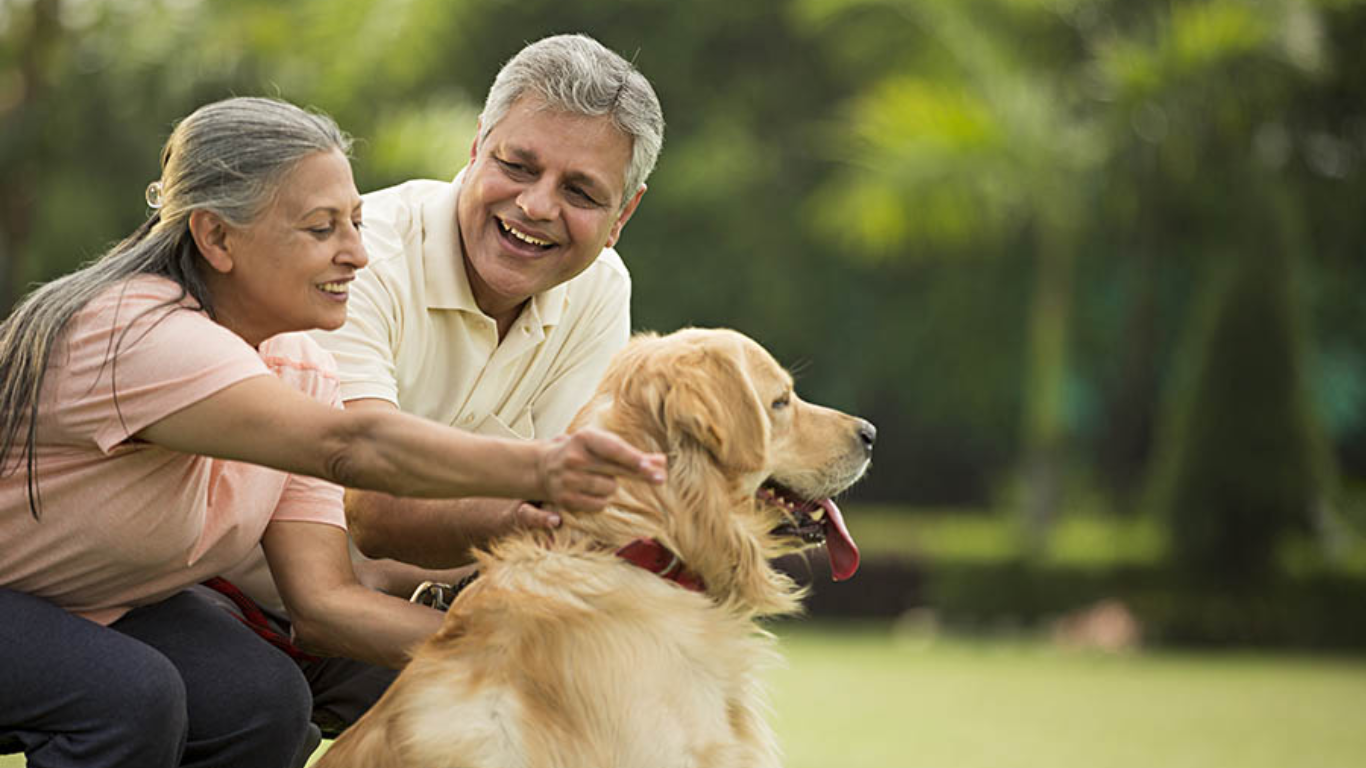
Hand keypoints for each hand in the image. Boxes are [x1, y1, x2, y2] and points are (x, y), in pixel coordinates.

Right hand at [535, 428, 666, 511]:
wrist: (545, 466)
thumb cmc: (582, 452)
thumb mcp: (603, 445)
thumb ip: (632, 454)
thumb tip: (661, 462)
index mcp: (584, 438)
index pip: (614, 449)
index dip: (634, 458)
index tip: (652, 466)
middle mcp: (574, 458)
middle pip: (616, 470)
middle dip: (640, 473)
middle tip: (661, 478)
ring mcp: (568, 480)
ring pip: (610, 488)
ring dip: (612, 486)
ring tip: (599, 477)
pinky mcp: (566, 499)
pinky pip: (599, 504)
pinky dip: (602, 499)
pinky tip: (592, 491)